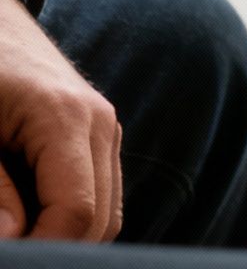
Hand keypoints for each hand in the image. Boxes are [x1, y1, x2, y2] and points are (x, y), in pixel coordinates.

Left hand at [0, 0, 120, 241]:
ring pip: (107, 214)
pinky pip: (99, 194)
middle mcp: (99, 124)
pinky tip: (28, 218)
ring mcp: (105, 128)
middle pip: (101, 221)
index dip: (45, 250)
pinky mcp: (98, 136)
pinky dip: (70, 217)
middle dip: (59, 248)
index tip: (11, 260)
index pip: (76, 212)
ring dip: (66, 236)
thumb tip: (15, 236)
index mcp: (65, 118)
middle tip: (14, 254)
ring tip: (18, 236)